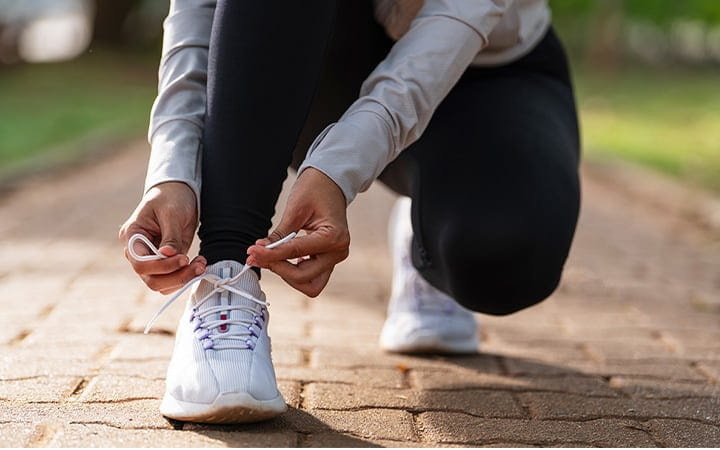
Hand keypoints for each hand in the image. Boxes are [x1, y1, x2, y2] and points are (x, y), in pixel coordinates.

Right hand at [118, 182, 205, 293]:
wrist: (177, 191)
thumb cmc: (171, 197)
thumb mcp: (172, 213)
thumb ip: (171, 236)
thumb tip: (168, 255)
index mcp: (132, 235)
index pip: (141, 263)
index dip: (162, 266)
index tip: (184, 259)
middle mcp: (137, 251)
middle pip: (150, 278)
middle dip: (175, 276)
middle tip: (197, 266)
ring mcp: (150, 258)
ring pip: (161, 283)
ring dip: (182, 279)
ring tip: (201, 265)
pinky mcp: (165, 261)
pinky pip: (171, 278)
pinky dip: (185, 276)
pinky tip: (198, 265)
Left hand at [246, 168, 349, 296]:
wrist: (330, 183)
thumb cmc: (316, 189)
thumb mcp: (295, 209)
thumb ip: (279, 235)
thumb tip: (259, 250)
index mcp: (334, 237)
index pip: (296, 252)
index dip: (271, 254)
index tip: (253, 251)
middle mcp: (338, 252)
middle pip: (304, 277)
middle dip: (278, 268)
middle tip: (258, 255)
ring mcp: (335, 257)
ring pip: (309, 284)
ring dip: (287, 275)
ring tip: (270, 258)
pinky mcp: (328, 259)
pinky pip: (311, 276)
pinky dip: (294, 271)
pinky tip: (282, 258)